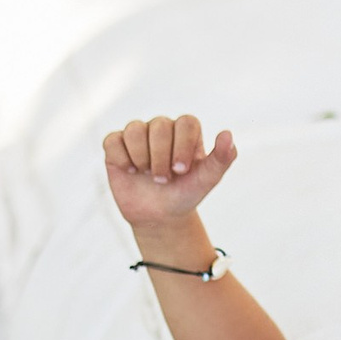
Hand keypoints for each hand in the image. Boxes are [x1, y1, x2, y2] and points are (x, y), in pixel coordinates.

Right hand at [104, 115, 236, 232]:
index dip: (183, 146)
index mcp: (186, 131)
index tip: (181, 171)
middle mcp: (161, 128)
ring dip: (141, 157)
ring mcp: (138, 135)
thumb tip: (227, 134)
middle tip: (163, 179)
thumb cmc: (184, 194)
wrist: (159, 216)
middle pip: (159, 125)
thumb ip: (222, 158)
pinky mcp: (116, 146)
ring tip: (147, 174)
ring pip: (134, 129)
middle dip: (161, 157)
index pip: (186, 123)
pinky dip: (122, 159)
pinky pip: (113, 141)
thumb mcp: (206, 180)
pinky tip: (131, 171)